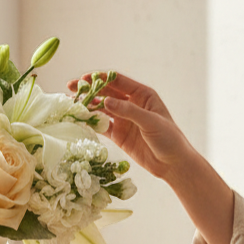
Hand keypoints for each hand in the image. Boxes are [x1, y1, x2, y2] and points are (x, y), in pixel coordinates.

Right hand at [70, 72, 191, 180]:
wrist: (173, 164)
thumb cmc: (169, 138)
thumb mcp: (150, 122)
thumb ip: (128, 111)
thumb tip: (106, 102)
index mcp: (142, 95)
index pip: (117, 82)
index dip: (100, 78)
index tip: (84, 79)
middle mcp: (131, 104)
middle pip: (106, 93)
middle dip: (89, 90)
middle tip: (71, 87)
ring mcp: (124, 120)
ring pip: (101, 109)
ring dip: (87, 105)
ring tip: (71, 103)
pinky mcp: (119, 135)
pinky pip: (101, 126)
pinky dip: (90, 122)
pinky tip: (78, 119)